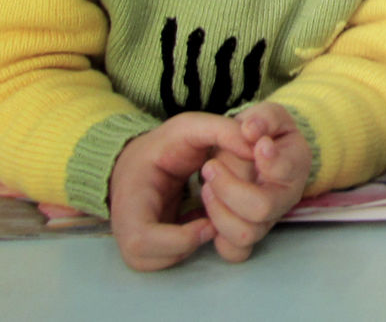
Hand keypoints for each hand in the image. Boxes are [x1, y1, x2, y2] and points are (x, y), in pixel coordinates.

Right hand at [108, 112, 249, 270]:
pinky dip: (186, 247)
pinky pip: (164, 260)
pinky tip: (199, 224)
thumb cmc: (164, 144)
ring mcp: (132, 238)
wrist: (138, 158)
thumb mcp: (191, 127)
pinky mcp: (146, 245)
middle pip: (145, 259)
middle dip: (187, 245)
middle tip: (212, 223)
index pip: (141, 239)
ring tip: (206, 220)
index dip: (179, 238)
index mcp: (129, 197)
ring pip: (156, 264)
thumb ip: (222, 131)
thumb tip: (255, 144)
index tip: (207, 222)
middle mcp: (123, 224)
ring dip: (189, 247)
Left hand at [197, 103, 310, 262]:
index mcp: (295, 166)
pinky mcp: (248, 235)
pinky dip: (218, 236)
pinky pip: (234, 252)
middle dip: (229, 187)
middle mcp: (285, 198)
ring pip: (245, 233)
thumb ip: (263, 118)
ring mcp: (267, 220)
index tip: (255, 144)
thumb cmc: (266, 133)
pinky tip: (209, 212)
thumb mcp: (268, 115)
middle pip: (261, 208)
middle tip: (210, 166)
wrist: (265, 152)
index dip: (269, 159)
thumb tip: (250, 130)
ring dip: (218, 209)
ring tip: (206, 186)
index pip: (286, 170)